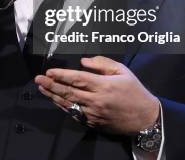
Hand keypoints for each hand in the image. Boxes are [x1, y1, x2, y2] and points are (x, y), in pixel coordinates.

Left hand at [35, 56, 159, 134]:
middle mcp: (96, 100)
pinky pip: (75, 114)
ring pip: (69, 104)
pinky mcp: (93, 123)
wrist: (146, 118)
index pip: (78, 79)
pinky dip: (63, 107)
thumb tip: (83, 62)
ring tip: (42, 88)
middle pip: (69, 92)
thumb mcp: (123, 71)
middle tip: (38, 79)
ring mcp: (94, 114)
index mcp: (104, 86)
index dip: (62, 75)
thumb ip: (102, 64)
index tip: (49, 71)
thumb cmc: (134, 91)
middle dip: (51, 85)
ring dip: (53, 96)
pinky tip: (55, 100)